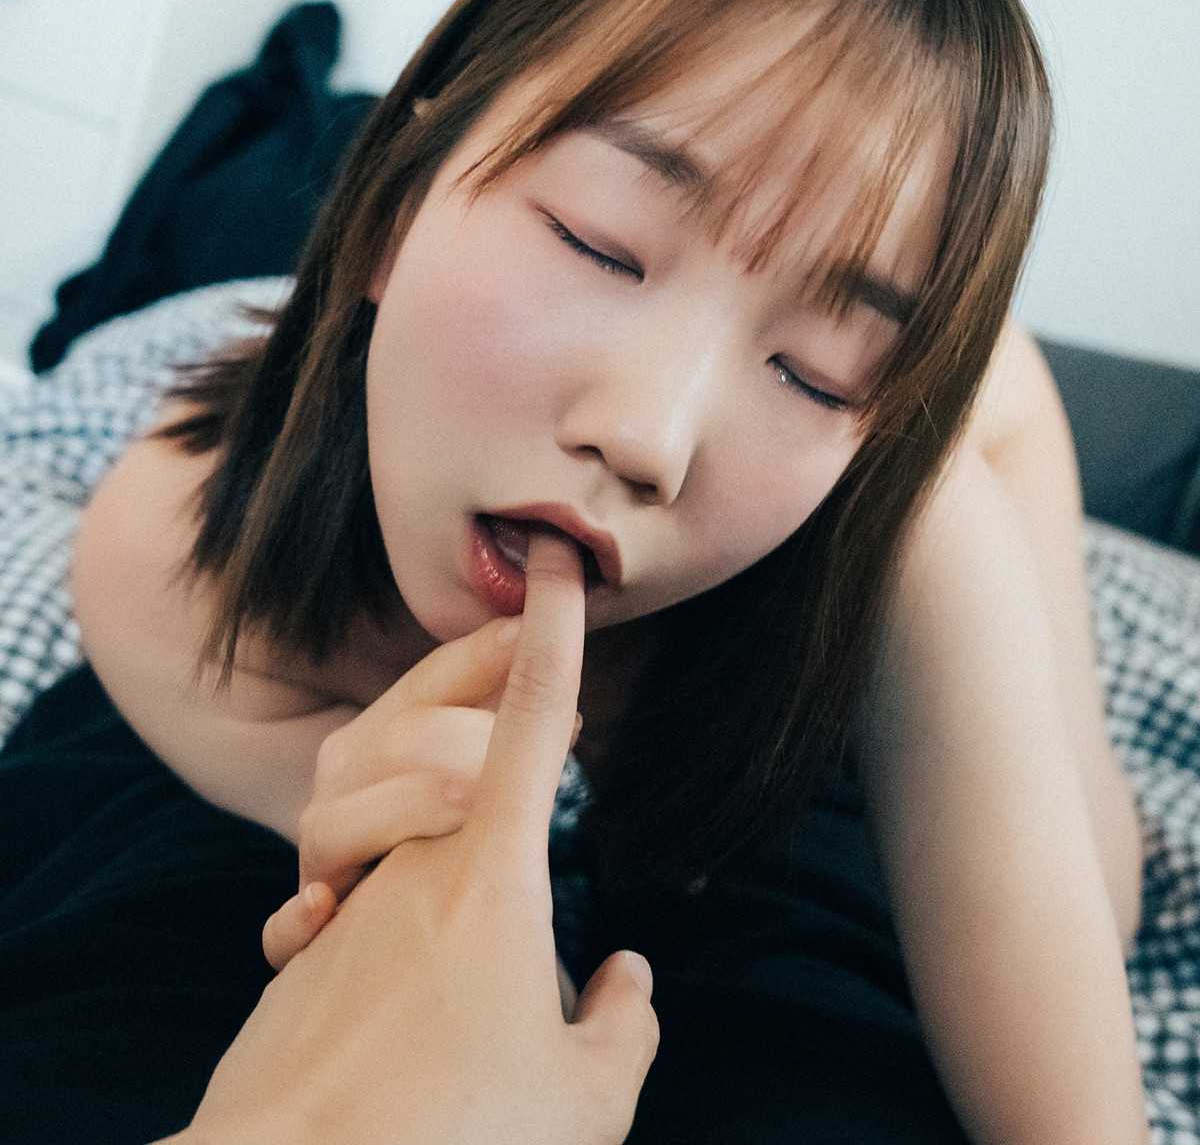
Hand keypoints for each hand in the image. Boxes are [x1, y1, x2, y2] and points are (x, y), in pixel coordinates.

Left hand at [173, 532, 658, 1144]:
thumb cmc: (451, 1139)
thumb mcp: (583, 1102)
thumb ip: (623, 1024)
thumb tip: (626, 975)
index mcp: (493, 872)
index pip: (536, 718)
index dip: (558, 631)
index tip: (561, 559)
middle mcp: (414, 859)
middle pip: (457, 737)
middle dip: (496, 699)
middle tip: (556, 721)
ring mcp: (350, 893)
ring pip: (396, 799)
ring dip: (441, 788)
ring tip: (487, 830)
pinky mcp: (305, 945)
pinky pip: (348, 871)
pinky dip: (388, 870)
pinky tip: (417, 954)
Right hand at [262, 616, 579, 970]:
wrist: (387, 957)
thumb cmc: (439, 848)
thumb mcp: (466, 776)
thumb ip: (499, 727)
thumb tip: (563, 687)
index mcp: (379, 742)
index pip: (430, 681)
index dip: (481, 653)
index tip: (533, 629)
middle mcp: (340, 788)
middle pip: (397, 743)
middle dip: (467, 738)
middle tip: (542, 740)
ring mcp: (316, 859)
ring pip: (334, 823)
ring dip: (406, 808)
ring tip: (474, 802)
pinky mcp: (296, 938)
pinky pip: (283, 930)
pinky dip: (296, 919)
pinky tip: (323, 906)